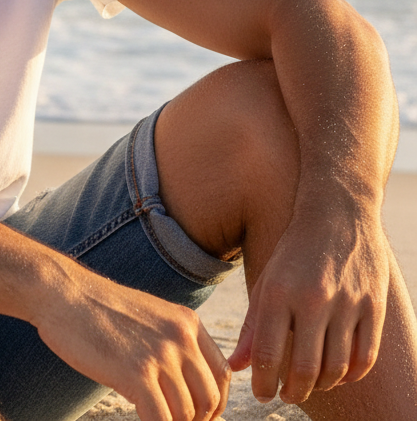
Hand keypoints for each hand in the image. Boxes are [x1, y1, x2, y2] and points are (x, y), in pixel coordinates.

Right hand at [36, 266, 229, 420]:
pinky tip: (138, 419)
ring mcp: (160, 355)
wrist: (62, 293)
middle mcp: (180, 337)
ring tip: (151, 417)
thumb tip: (187, 388)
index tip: (199, 417)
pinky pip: (161, 420)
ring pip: (186, 414)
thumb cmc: (97, 309)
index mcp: (187, 322)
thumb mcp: (147, 317)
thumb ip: (171, 344)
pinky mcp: (136, 374)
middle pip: (209, 399)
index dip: (215, 404)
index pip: (222, 375)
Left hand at [228, 209, 389, 404]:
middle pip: (305, 370)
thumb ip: (252, 326)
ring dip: (321, 386)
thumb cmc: (293, 252)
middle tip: (286, 395)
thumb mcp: (266, 280)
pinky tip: (337, 374)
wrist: (336, 214)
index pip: (268, 354)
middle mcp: (313, 299)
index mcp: (278, 292)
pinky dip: (351, 375)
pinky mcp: (374, 307)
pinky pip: (365, 358)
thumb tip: (235, 368)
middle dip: (293, 392)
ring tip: (309, 384)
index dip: (263, 383)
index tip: (260, 394)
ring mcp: (347, 304)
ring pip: (336, 369)